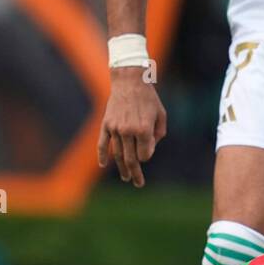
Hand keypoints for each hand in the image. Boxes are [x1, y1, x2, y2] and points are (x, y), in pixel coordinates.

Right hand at [98, 70, 166, 186]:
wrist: (129, 81)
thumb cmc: (149, 98)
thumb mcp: (161, 115)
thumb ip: (158, 134)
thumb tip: (149, 150)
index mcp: (143, 129)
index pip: (145, 155)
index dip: (147, 155)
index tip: (148, 150)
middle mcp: (128, 131)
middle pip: (130, 159)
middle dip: (135, 173)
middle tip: (138, 183)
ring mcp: (115, 128)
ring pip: (117, 154)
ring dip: (122, 168)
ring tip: (126, 178)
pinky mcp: (106, 125)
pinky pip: (103, 144)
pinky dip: (102, 156)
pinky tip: (104, 165)